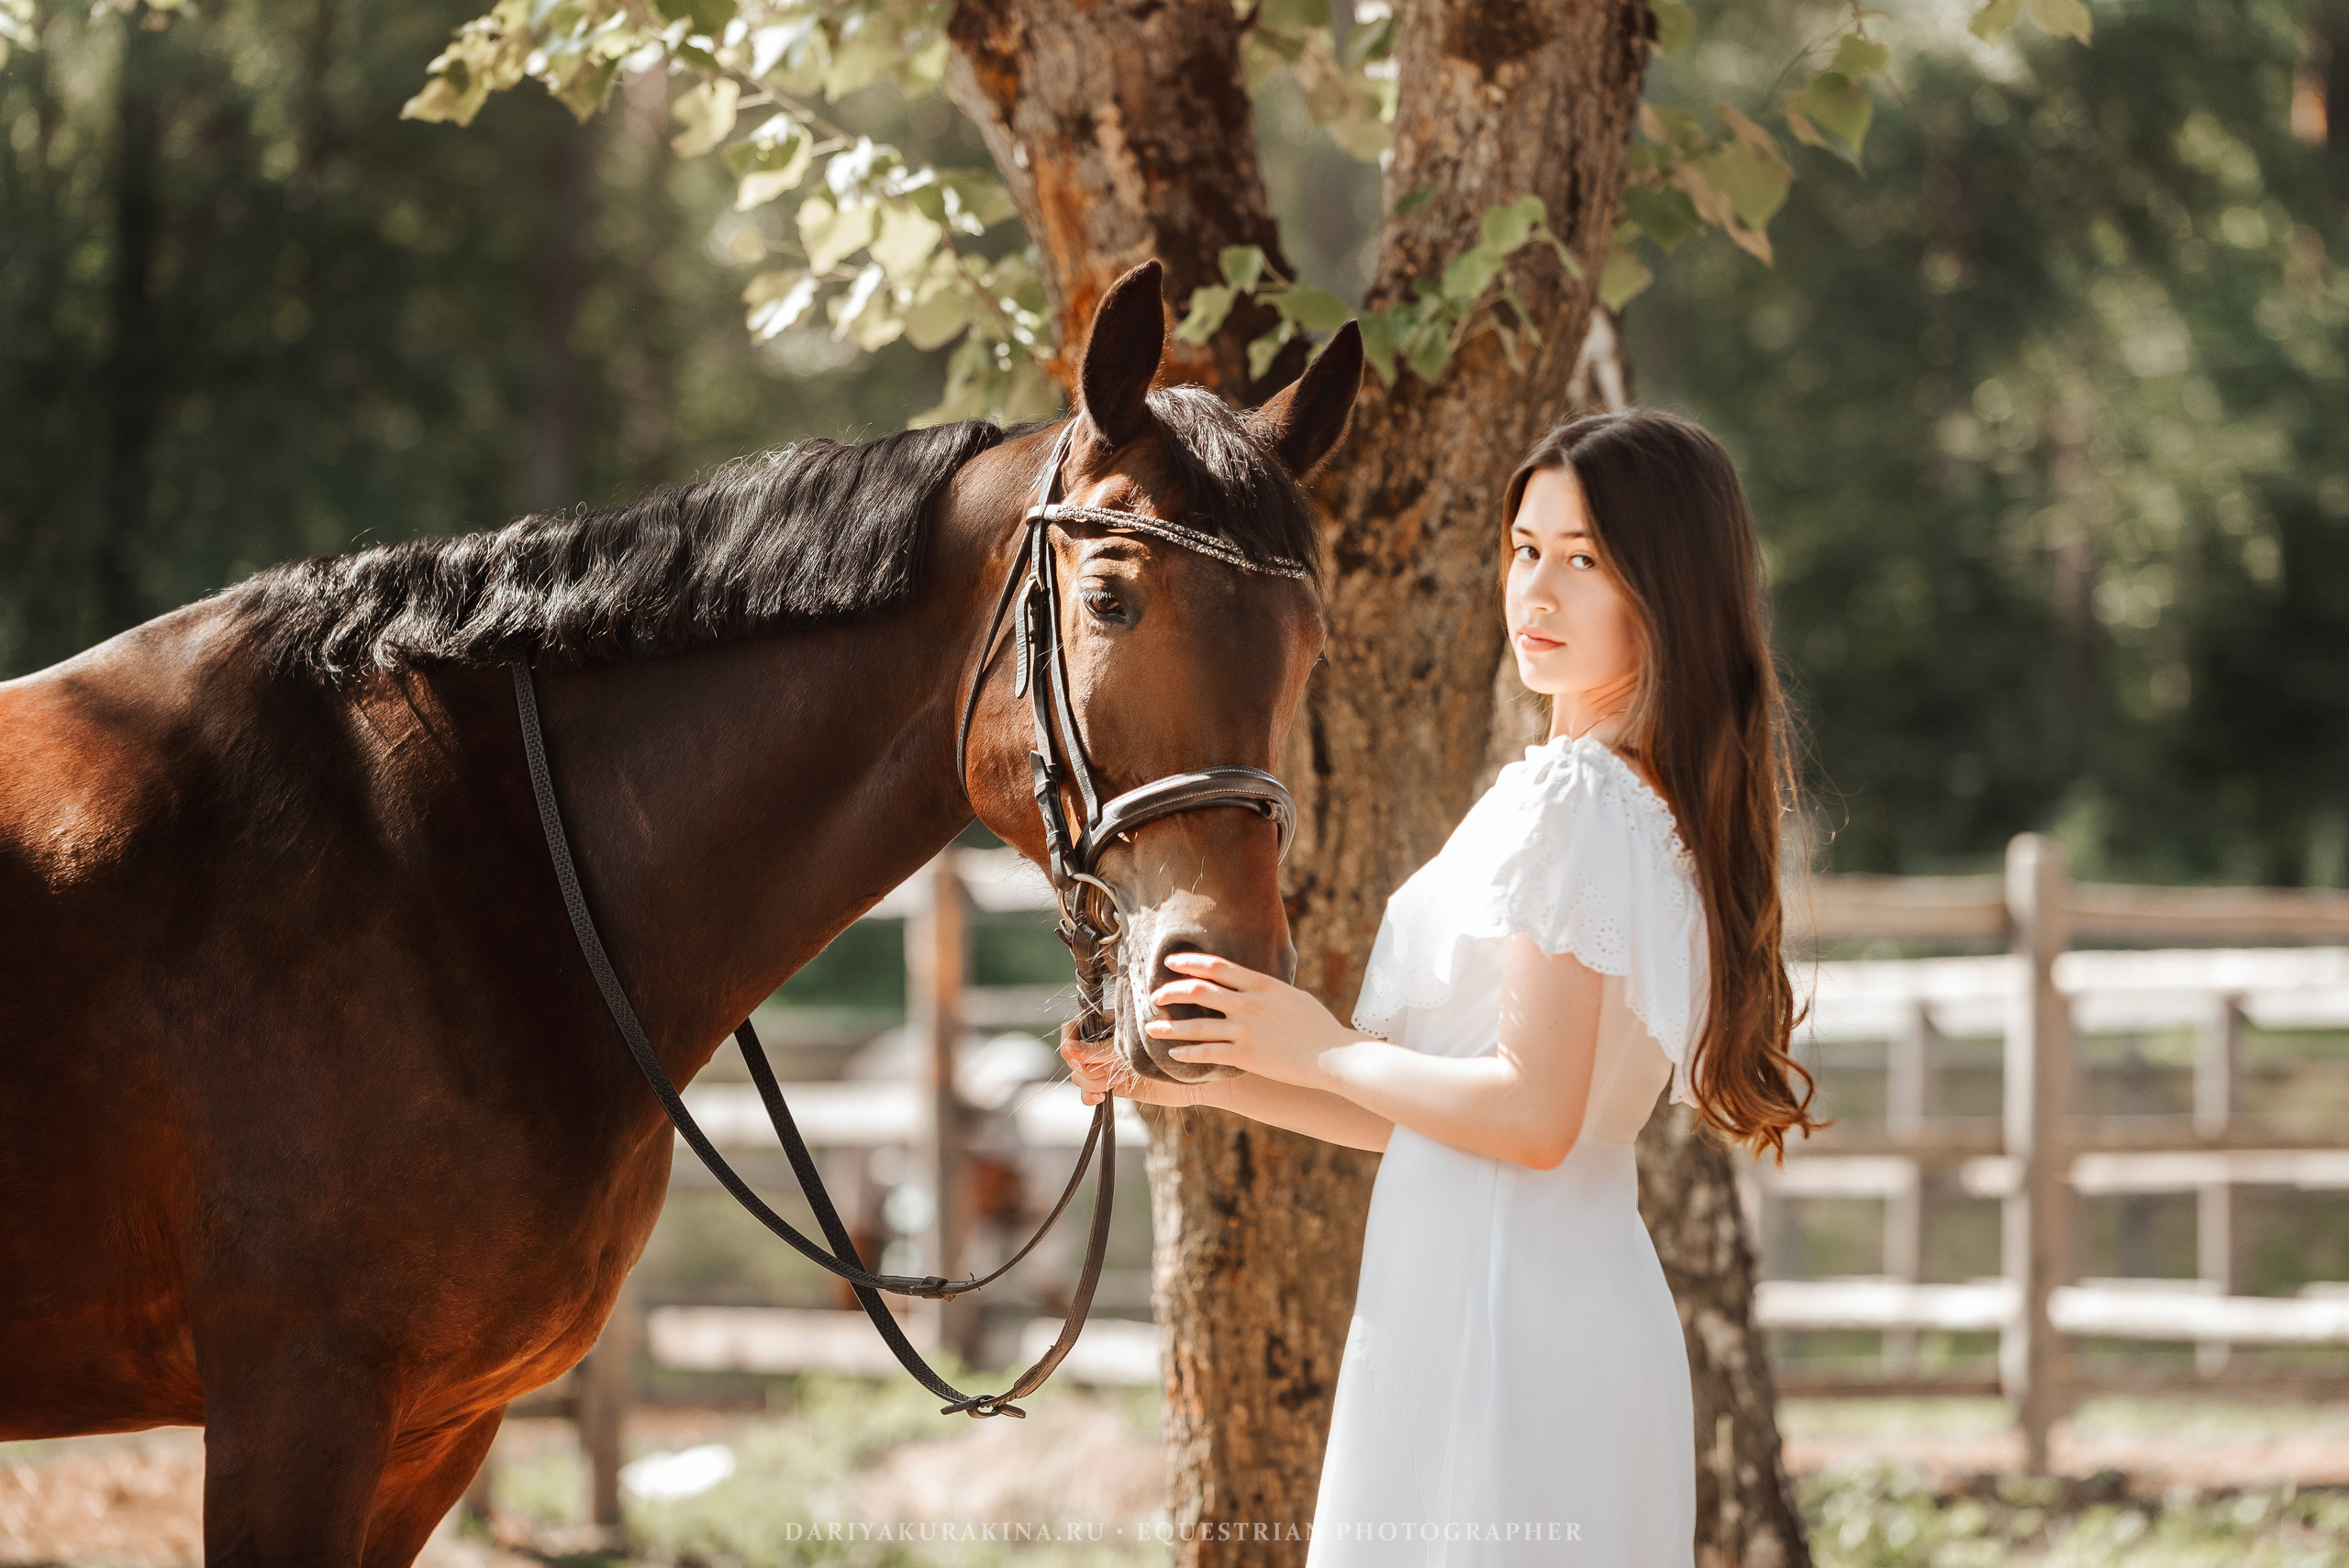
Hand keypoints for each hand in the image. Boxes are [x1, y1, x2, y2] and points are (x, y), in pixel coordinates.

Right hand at [1057, 1021, 1211, 1108]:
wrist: (1192, 1077)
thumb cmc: (1167, 1050)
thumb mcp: (1130, 1046)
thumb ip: (1100, 1048)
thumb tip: (1071, 1050)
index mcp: (1107, 1024)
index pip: (1072, 1028)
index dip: (1069, 1041)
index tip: (1076, 1053)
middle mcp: (1104, 1044)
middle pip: (1072, 1054)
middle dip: (1084, 1066)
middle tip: (1108, 1070)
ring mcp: (1106, 1065)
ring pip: (1078, 1074)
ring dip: (1091, 1081)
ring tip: (1114, 1081)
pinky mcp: (1111, 1085)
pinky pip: (1087, 1091)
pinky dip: (1088, 1095)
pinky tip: (1102, 1097)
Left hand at [1144, 953, 1366, 1090]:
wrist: (1333, 1055)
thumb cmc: (1318, 1027)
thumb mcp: (1292, 998)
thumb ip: (1267, 991)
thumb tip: (1253, 985)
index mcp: (1261, 984)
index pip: (1216, 966)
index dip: (1189, 962)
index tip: (1171, 963)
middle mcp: (1248, 1004)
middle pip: (1198, 991)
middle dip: (1171, 992)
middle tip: (1155, 996)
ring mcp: (1245, 1030)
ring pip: (1196, 1025)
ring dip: (1170, 1027)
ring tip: (1152, 1029)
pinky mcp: (1246, 1055)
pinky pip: (1208, 1053)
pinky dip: (1187, 1053)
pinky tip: (1174, 1055)